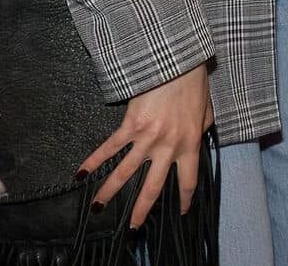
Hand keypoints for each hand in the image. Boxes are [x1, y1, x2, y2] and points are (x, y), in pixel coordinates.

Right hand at [80, 63, 212, 229]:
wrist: (176, 61)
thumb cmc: (194, 82)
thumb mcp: (205, 109)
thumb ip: (202, 128)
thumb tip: (200, 136)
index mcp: (190, 144)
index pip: (188, 180)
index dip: (184, 198)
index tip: (180, 212)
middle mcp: (168, 147)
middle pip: (153, 186)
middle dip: (142, 209)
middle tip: (133, 227)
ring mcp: (148, 138)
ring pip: (126, 172)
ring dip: (110, 191)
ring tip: (98, 208)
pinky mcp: (131, 125)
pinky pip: (110, 147)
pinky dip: (94, 160)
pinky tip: (81, 173)